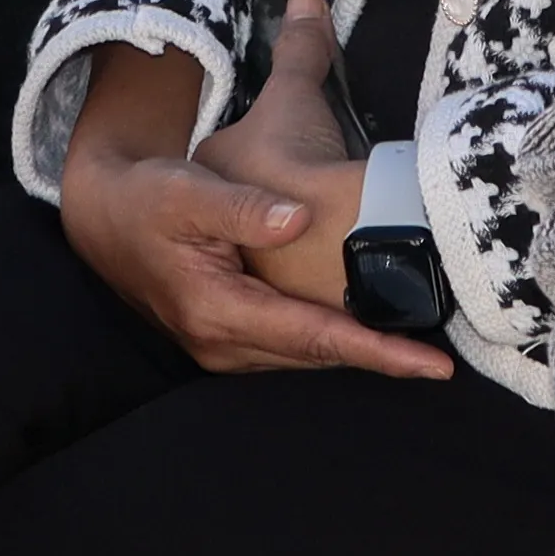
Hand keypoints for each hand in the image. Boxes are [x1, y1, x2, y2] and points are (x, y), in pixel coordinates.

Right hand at [51, 25, 449, 381]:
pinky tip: (372, 322)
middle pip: (319, 354)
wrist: (106, 219)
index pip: (315, 338)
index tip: (433, 365)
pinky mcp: (231, 338)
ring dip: (361, 349)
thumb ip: (242, 207)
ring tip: (424, 342)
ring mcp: (225, 348)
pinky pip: (294, 345)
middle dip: (383, 355)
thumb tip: (298, 217)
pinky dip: (333, 337)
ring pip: (309, 354)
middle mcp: (223, 344)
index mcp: (217, 311)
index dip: (378, 352)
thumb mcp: (187, 190)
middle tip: (449, 350)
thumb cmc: (148, 198)